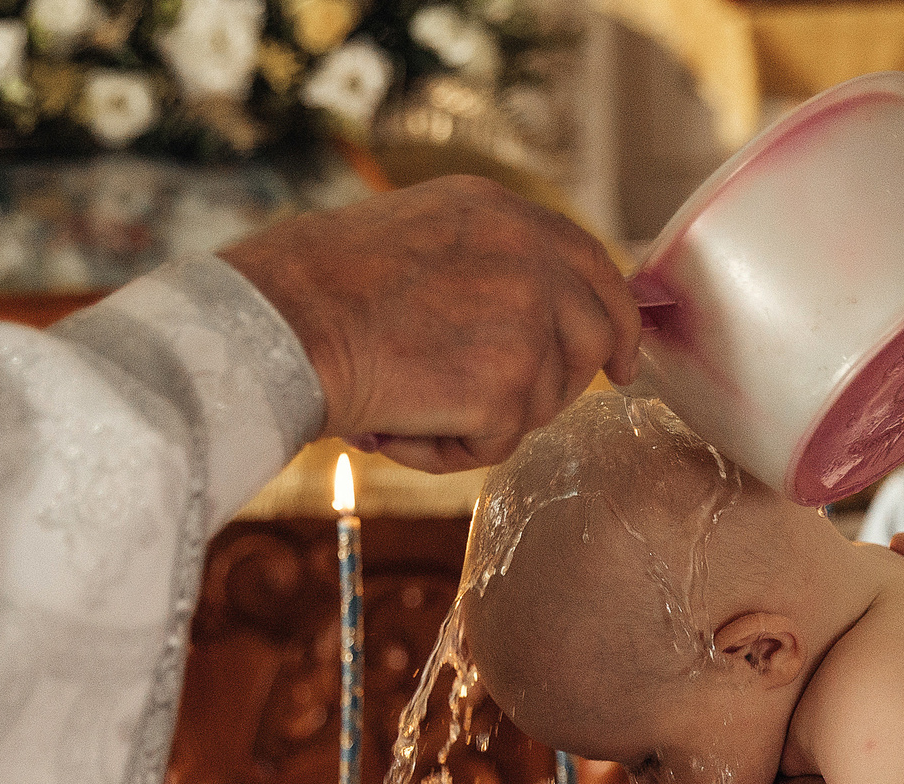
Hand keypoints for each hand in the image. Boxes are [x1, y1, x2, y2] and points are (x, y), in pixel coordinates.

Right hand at [225, 176, 642, 473]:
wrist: (282, 324)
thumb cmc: (318, 291)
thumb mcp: (419, 237)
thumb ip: (483, 263)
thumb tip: (528, 320)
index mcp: (503, 212)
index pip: (593, 263)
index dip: (614, 314)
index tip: (621, 357)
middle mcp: (530, 255)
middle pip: (597, 332)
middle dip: (570, 379)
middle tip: (520, 408)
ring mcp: (529, 320)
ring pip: (545, 398)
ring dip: (486, 416)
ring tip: (410, 399)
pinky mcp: (512, 385)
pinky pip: (499, 443)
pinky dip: (448, 451)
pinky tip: (400, 423)